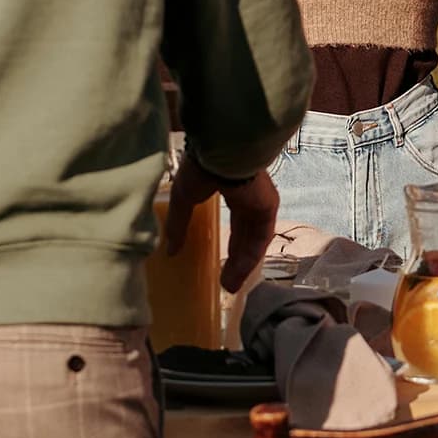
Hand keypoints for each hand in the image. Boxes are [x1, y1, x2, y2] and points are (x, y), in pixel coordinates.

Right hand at [164, 152, 281, 292]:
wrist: (220, 152)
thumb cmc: (200, 169)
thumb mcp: (183, 198)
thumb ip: (178, 224)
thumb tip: (169, 250)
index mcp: (232, 188)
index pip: (236, 220)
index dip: (229, 242)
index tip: (219, 262)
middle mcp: (250, 197)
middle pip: (245, 234)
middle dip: (236, 259)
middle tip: (225, 282)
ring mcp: (261, 203)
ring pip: (253, 240)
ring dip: (242, 265)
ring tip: (230, 286)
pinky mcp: (268, 208)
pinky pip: (260, 239)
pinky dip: (249, 258)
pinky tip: (238, 275)